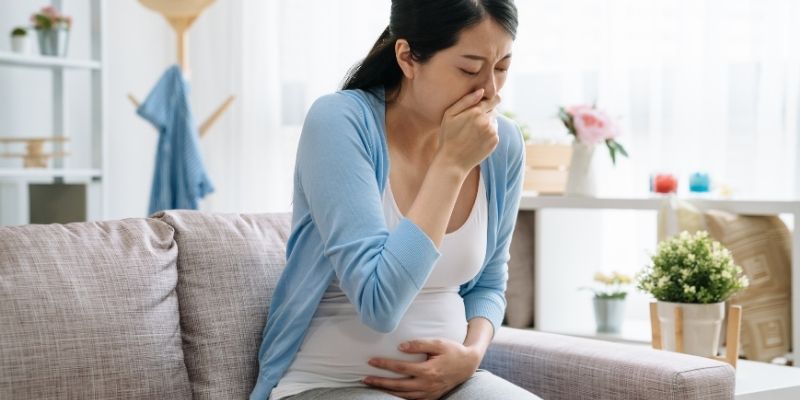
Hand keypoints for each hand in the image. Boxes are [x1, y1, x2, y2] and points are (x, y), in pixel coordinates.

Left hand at [362, 338, 480, 399]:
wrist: (468, 365)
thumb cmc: (452, 351)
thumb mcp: (438, 343)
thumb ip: (419, 344)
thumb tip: (400, 347)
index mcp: (428, 370)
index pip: (401, 368)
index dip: (385, 365)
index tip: (371, 361)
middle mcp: (427, 384)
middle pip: (398, 385)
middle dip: (380, 382)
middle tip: (364, 379)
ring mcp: (429, 393)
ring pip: (403, 396)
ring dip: (387, 392)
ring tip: (373, 386)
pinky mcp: (432, 397)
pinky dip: (399, 398)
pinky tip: (389, 394)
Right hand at [435, 89, 501, 173]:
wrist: (452, 161)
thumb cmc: (447, 136)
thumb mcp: (449, 114)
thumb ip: (466, 100)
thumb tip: (481, 91)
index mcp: (476, 111)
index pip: (494, 99)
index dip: (490, 100)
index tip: (485, 103)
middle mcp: (487, 121)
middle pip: (494, 110)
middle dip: (486, 113)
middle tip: (472, 122)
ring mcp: (492, 132)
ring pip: (494, 121)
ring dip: (487, 123)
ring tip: (472, 132)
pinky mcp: (494, 142)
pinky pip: (494, 132)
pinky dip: (488, 133)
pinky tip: (476, 139)